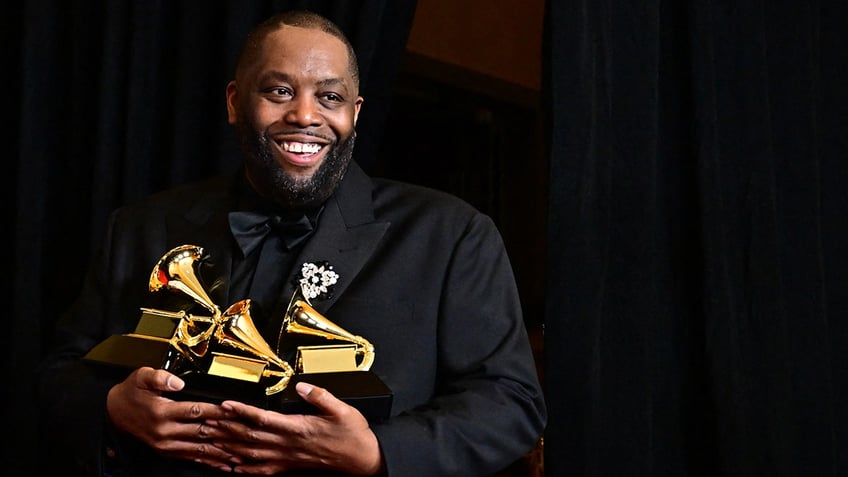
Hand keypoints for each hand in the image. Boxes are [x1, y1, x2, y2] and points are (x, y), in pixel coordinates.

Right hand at [106, 367, 235, 471]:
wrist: (113, 413)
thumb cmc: (131, 392)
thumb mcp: (141, 377)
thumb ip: (160, 377)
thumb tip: (179, 381)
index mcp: (162, 412)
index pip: (196, 411)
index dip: (217, 411)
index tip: (234, 411)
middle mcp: (165, 431)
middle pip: (202, 432)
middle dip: (226, 434)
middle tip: (246, 435)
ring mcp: (165, 444)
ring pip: (199, 449)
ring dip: (221, 453)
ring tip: (241, 454)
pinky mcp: (166, 451)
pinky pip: (191, 458)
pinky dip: (208, 462)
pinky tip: (223, 464)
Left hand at [204, 382, 384, 474]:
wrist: (360, 459)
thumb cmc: (352, 434)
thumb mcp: (342, 409)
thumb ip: (320, 396)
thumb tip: (302, 385)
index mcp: (298, 428)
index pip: (263, 418)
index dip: (242, 410)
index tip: (226, 403)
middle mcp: (288, 444)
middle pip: (249, 436)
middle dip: (225, 428)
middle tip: (206, 421)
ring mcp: (287, 458)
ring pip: (250, 453)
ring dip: (228, 446)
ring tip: (210, 440)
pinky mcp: (289, 466)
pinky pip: (262, 470)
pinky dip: (244, 469)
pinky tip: (232, 466)